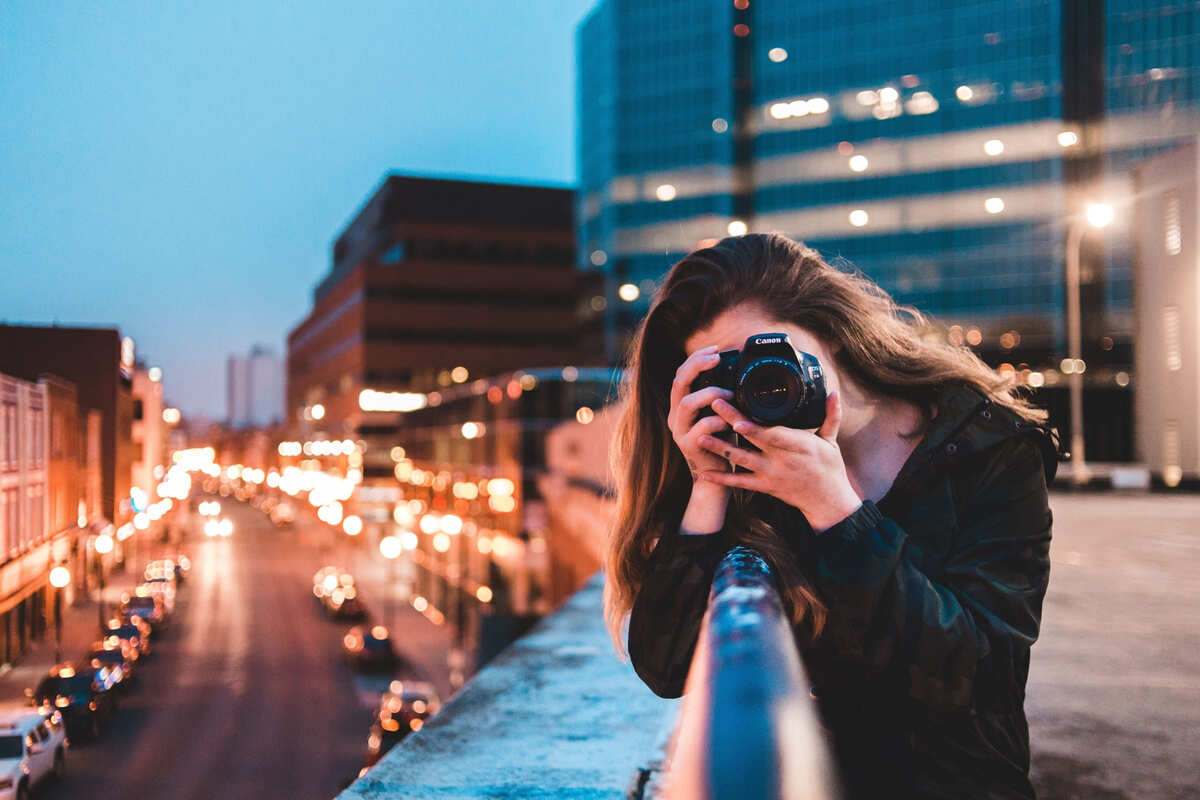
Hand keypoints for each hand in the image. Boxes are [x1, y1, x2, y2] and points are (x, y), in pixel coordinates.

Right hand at [667, 345, 735, 483]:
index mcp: (680, 405)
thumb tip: (736, 373)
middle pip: (678, 382)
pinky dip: (719, 421)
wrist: (715, 478)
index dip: (696, 358)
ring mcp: (679, 431)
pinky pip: (702, 427)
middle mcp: (675, 416)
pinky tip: (731, 422)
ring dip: (710, 394)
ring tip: (729, 394)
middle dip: (697, 366)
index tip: (715, 350)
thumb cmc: (721, 443)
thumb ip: (721, 397)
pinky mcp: (688, 445)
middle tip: (716, 358)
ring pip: (686, 403)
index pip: (681, 374)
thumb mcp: (719, 415)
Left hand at [695, 391, 862, 532]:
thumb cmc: (829, 468)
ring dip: (720, 448)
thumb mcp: (831, 441)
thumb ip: (831, 416)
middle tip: (713, 405)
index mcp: (799, 446)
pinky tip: (705, 472)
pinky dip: (722, 478)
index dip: (755, 428)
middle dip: (731, 422)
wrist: (827, 502)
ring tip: (700, 436)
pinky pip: (740, 483)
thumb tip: (834, 393)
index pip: (774, 435)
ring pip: (742, 460)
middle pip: (753, 440)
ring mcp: (771, 474)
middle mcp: (782, 460)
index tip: (738, 417)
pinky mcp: (764, 486)